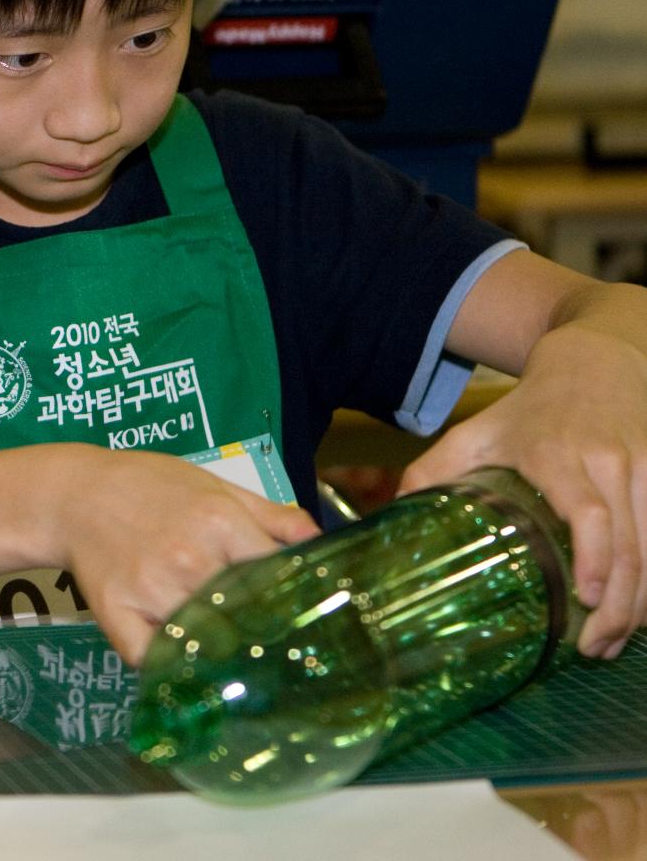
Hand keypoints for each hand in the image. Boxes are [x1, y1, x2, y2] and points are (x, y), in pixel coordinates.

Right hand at [43, 446, 319, 664]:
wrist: (78, 493)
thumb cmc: (153, 486)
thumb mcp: (219, 486)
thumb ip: (274, 516)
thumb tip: (321, 542)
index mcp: (221, 523)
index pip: (273, 576)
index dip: (289, 599)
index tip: (301, 617)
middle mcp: (190, 559)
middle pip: (244, 614)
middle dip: (260, 631)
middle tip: (276, 650)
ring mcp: (151, 590)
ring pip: (204, 641)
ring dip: (220, 652)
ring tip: (235, 661)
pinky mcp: (117, 615)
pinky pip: (152, 660)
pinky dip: (170, 669)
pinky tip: (184, 665)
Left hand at [398, 322, 646, 659]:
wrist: (594, 362)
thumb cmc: (528, 410)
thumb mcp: (475, 431)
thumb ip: (432, 472)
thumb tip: (390, 518)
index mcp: (556, 453)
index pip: (588, 510)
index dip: (593, 557)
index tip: (584, 599)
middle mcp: (606, 461)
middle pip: (629, 544)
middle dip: (618, 607)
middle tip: (592, 649)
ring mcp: (643, 469)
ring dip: (639, 604)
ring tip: (612, 643)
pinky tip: (635, 611)